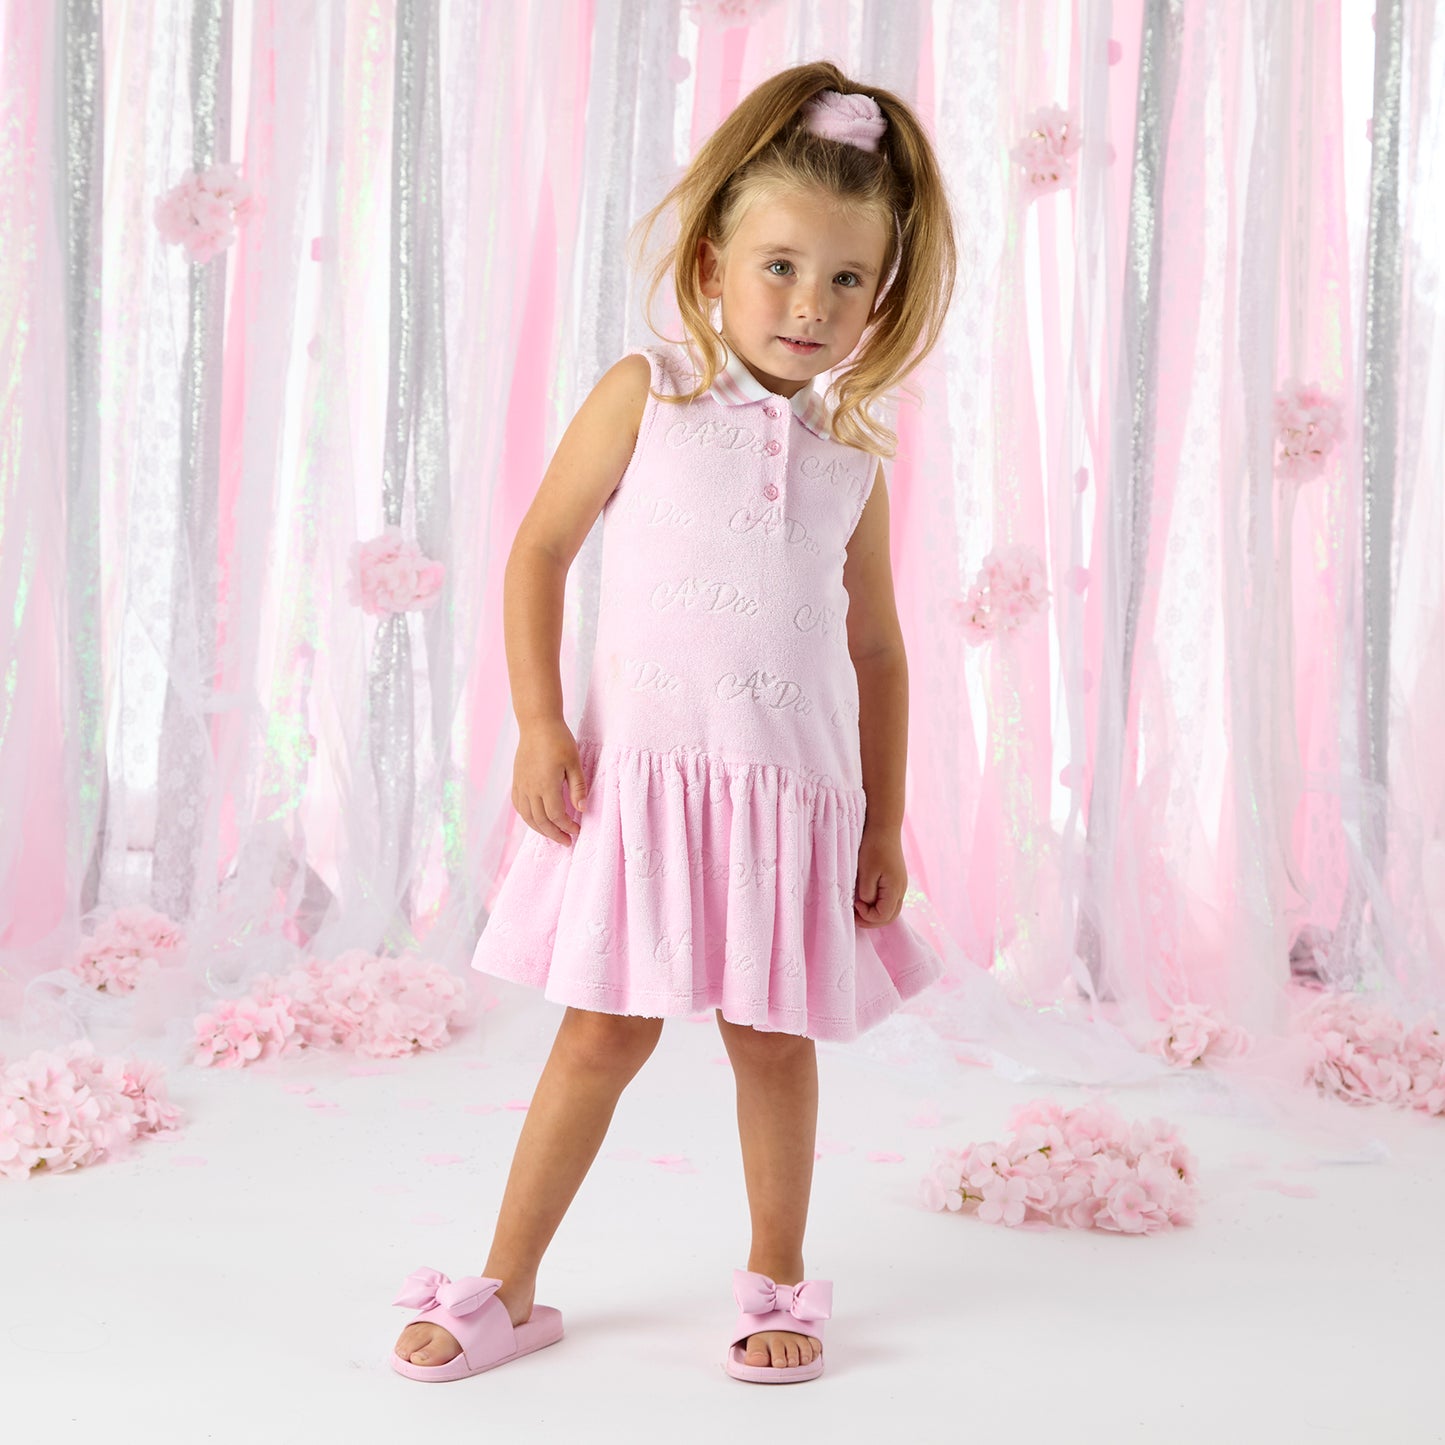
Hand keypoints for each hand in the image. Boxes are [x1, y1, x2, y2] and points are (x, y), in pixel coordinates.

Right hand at [512, 718, 587, 844]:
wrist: (537, 724)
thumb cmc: (558, 740)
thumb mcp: (574, 762)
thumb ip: (578, 788)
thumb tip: (582, 809)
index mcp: (546, 785)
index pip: (556, 816)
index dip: (567, 826)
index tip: (577, 830)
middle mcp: (530, 788)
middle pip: (540, 821)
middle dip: (554, 834)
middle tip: (567, 841)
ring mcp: (521, 785)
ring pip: (527, 816)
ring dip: (540, 829)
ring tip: (553, 834)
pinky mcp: (517, 780)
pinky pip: (518, 806)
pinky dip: (527, 817)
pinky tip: (536, 820)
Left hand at [854, 826, 905, 927]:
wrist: (884, 827)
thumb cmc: (874, 847)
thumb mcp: (866, 872)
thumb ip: (867, 893)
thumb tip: (866, 904)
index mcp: (895, 890)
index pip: (883, 917)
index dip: (867, 916)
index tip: (855, 903)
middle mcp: (901, 890)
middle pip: (889, 917)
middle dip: (871, 920)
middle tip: (854, 914)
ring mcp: (899, 885)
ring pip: (890, 910)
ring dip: (874, 913)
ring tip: (858, 907)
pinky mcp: (895, 880)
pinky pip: (888, 900)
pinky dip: (877, 904)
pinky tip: (865, 898)